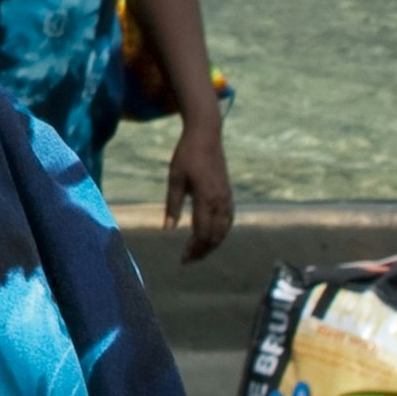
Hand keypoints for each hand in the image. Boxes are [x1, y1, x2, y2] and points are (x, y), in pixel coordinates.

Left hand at [163, 115, 235, 263]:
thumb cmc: (186, 155)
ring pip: (225, 230)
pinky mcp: (228, 193)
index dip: (194, 249)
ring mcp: (227, 197)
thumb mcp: (174, 178)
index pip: (203, 232)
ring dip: (213, 244)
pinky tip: (211, 236)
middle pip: (216, 236)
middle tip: (188, 260)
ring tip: (198, 252)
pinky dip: (221, 232)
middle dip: (203, 251)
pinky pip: (229, 219)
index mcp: (206, 197)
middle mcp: (220, 200)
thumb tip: (167, 229)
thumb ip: (172, 205)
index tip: (182, 259)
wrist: (206, 135)